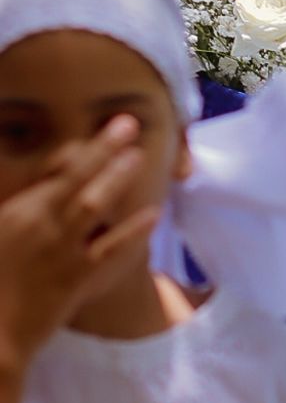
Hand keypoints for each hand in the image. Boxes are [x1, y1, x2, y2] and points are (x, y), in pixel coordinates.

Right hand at [0, 120, 157, 369]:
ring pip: (93, 205)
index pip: (52, 173)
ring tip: (138, 155)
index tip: (96, 135)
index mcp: (16, 213)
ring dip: (116, 178)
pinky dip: (132, 231)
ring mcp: (61, 251)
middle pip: (75, 178)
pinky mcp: (77, 280)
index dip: (78, 151)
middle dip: (102, 148)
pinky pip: (111, 251)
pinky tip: (153, 214)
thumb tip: (40, 196)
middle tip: (127, 123)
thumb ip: (16, 210)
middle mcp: (40, 224)